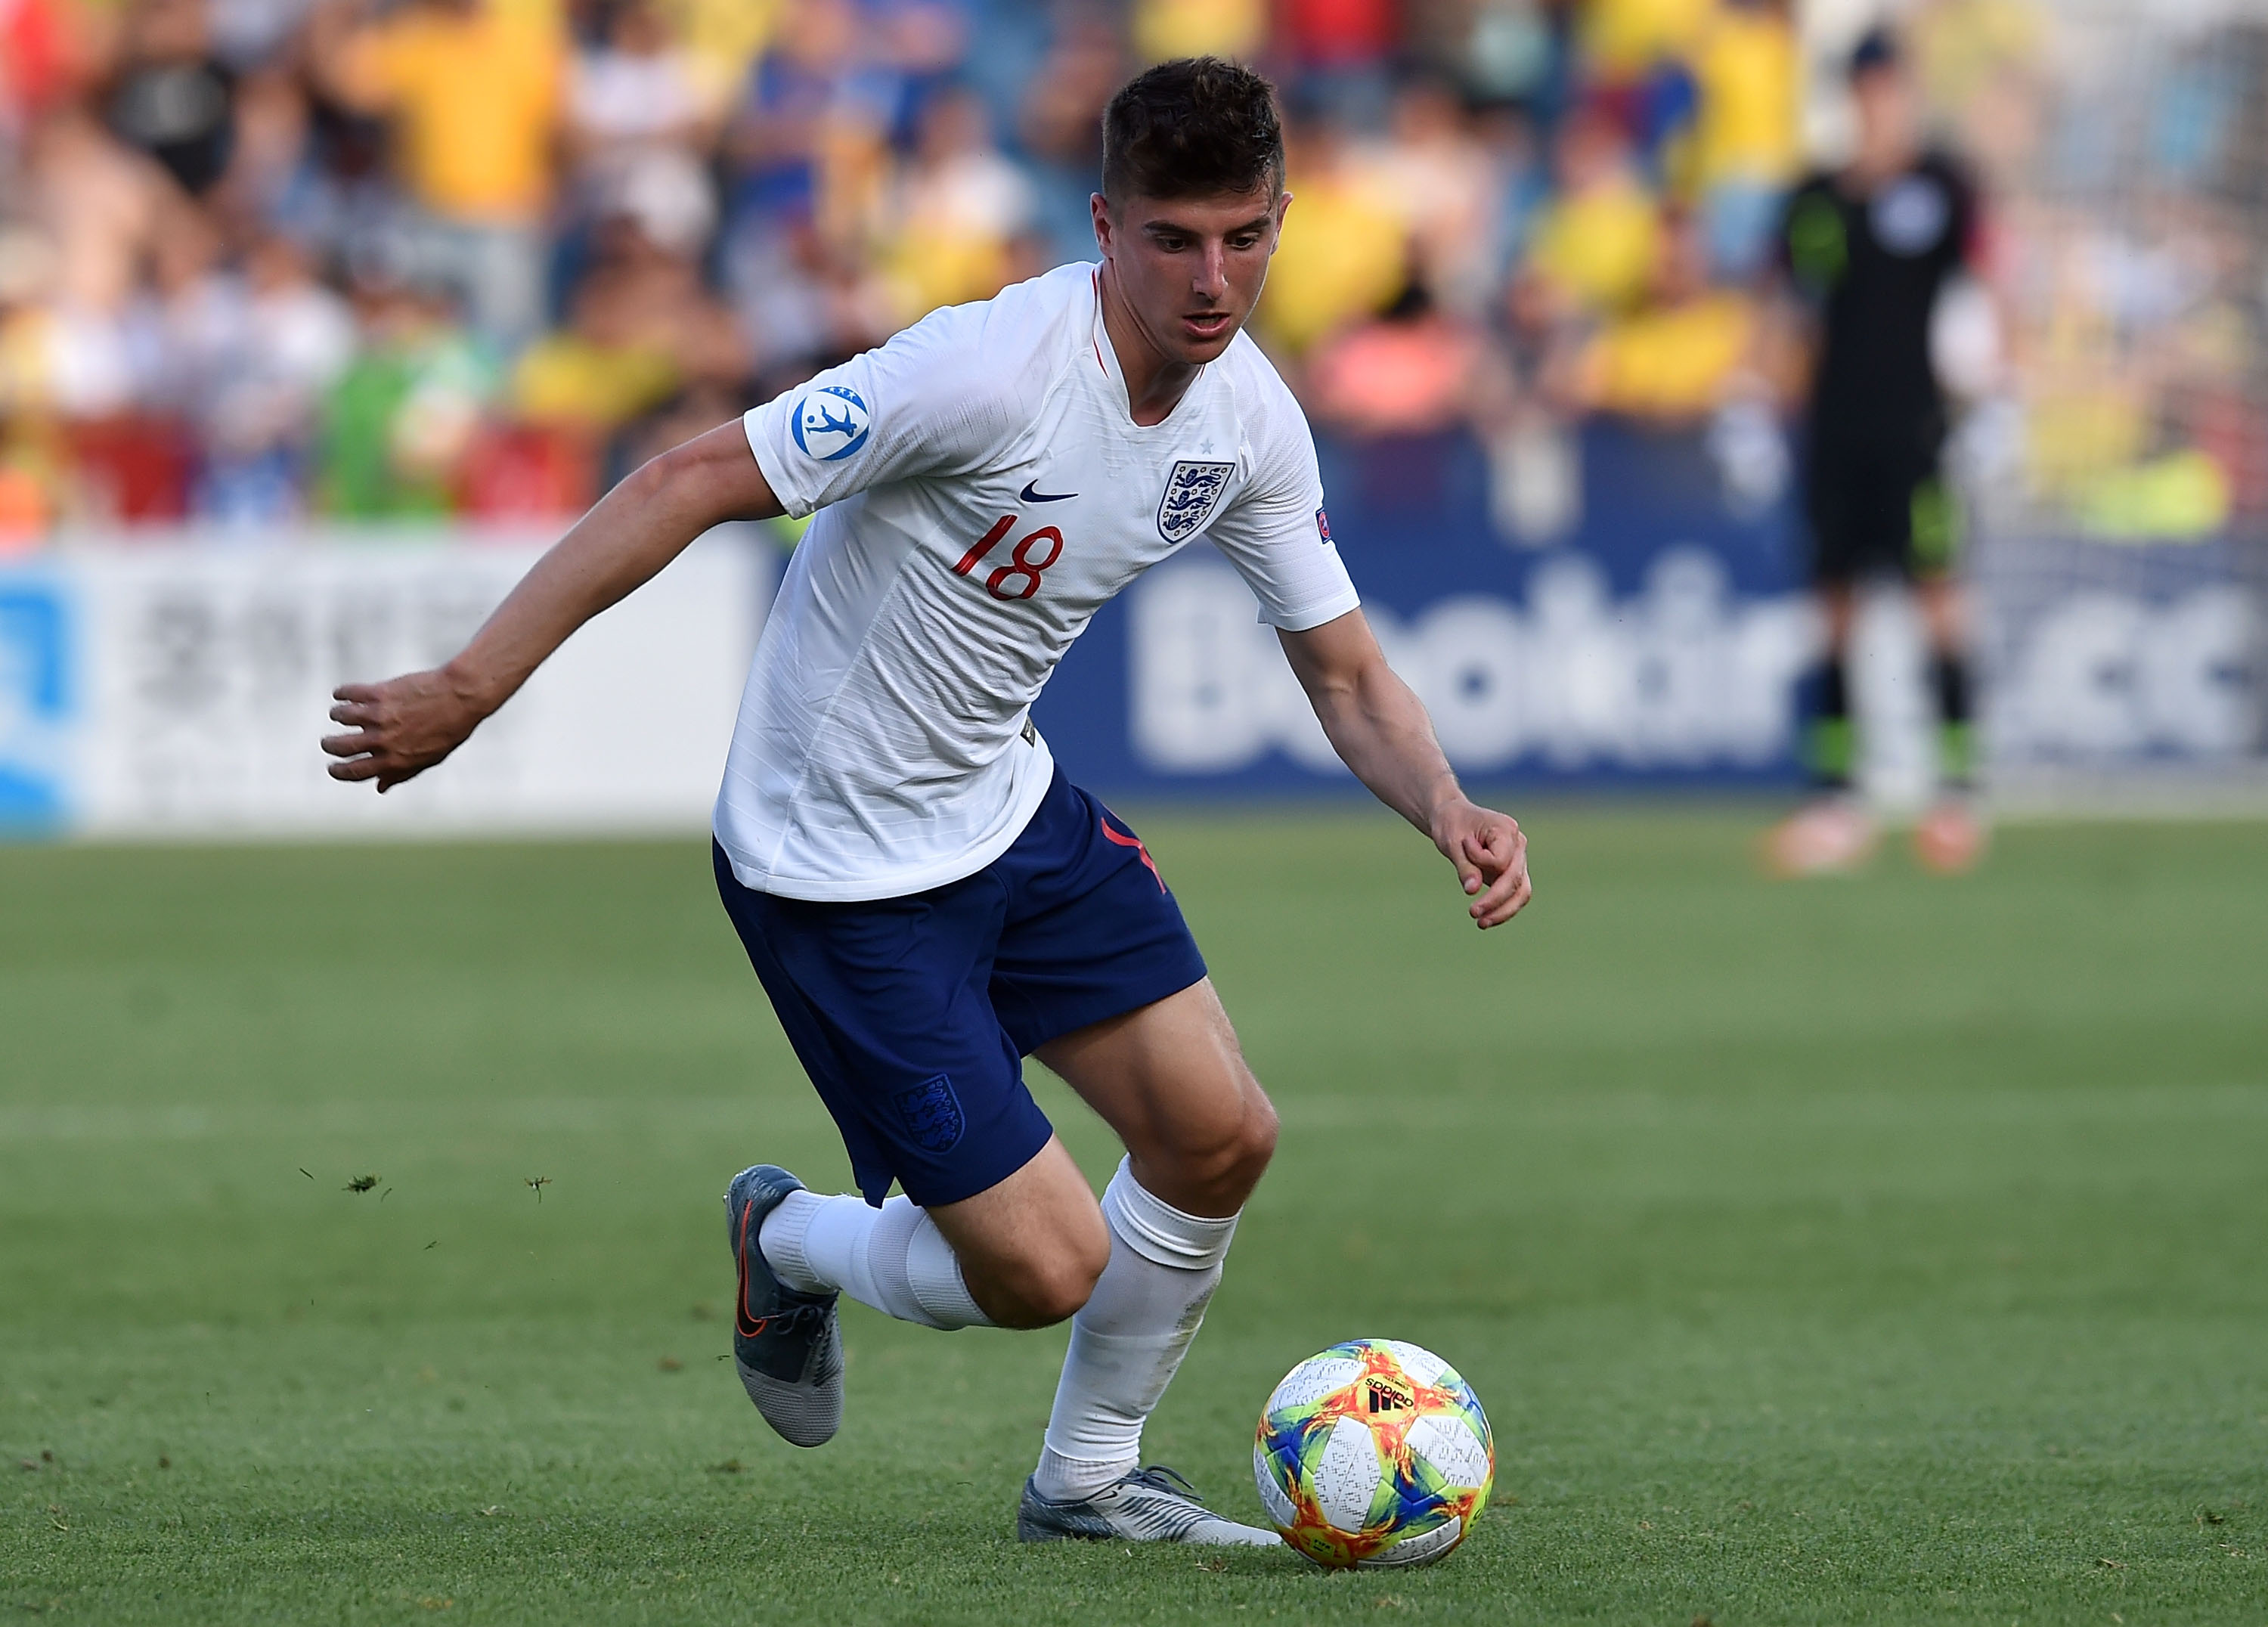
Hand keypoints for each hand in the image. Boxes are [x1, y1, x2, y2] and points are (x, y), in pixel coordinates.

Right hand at [321, 667, 488, 791]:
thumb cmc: (450, 729)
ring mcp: (380, 716)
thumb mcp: (429, 758)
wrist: (462, 696)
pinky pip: (349, 693)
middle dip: (330, 746)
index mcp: (395, 760)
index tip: (332, 768)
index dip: (339, 772)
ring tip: (338, 714)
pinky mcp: (380, 693)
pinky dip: (341, 694)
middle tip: (327, 743)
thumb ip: (402, 773)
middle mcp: (384, 741)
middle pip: (342, 747)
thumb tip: (379, 787)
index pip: (356, 772)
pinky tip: (340, 695)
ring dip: (337, 715)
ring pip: (342, 717)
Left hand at [1432, 798, 1531, 928]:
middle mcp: (1518, 843)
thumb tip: (1472, 891)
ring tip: (1482, 924)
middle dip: (1496, 900)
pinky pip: (1515, 893)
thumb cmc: (1452, 825)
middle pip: (1516, 879)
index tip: (1462, 848)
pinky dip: (1503, 908)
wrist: (1453, 818)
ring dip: (1504, 910)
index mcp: (1506, 829)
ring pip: (1522, 891)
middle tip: (1473, 914)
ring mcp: (1518, 858)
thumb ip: (1464, 867)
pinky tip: (1487, 919)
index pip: (1501, 860)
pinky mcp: (1512, 871)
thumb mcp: (1451, 842)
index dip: (1480, 862)